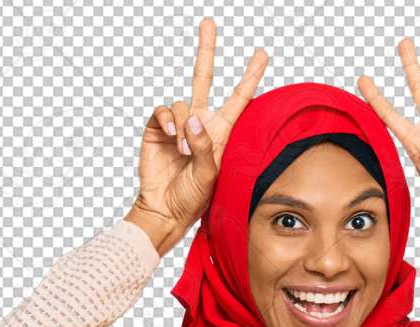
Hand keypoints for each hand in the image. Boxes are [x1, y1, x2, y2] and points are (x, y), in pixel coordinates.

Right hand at [127, 18, 267, 252]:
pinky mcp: (157, 129)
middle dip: (206, 50)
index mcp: (219, 133)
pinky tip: (172, 139)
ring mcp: (177, 125)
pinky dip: (167, 122)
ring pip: (181, 104)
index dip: (250, 77)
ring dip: (183, 126)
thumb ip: (205, 146)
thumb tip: (193, 119)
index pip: (238, 99)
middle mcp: (199, 123)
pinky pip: (163, 112)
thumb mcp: (209, 175)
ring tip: (184, 151)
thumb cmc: (192, 198)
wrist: (165, 209)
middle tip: (208, 23)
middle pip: (204, 78)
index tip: (262, 55)